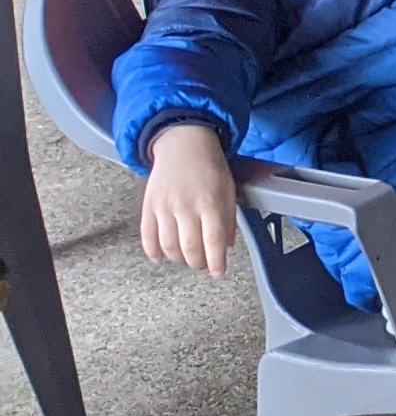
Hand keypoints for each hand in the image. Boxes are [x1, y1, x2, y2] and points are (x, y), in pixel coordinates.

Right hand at [139, 121, 239, 277]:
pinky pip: (147, 236)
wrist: (183, 143)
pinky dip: (153, 251)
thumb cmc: (210, 166)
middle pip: (190, 247)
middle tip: (203, 265)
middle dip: (198, 262)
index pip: (214, 240)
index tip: (218, 272)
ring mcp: (164, 207)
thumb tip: (227, 246)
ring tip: (186, 259)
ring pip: (168, 246)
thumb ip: (228, 219)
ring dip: (178, 259)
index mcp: (210, 201)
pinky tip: (160, 258)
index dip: (216, 261)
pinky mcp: (148, 206)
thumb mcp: (228, 189)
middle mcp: (186, 206)